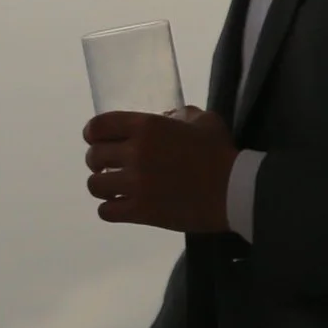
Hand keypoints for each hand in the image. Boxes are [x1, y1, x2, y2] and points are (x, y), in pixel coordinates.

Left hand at [83, 107, 236, 233]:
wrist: (234, 190)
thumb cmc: (220, 153)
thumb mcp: (203, 120)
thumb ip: (179, 116)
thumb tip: (165, 119)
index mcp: (146, 127)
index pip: (98, 126)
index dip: (93, 133)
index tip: (96, 140)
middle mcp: (135, 153)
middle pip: (93, 156)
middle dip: (98, 161)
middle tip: (109, 166)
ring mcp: (135, 184)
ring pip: (95, 185)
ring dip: (103, 185)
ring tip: (115, 188)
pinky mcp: (140, 211)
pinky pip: (106, 211)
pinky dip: (110, 209)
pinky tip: (121, 206)